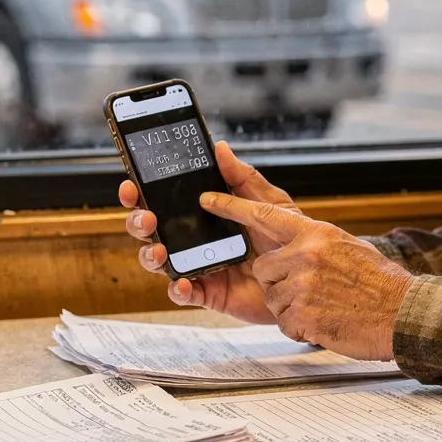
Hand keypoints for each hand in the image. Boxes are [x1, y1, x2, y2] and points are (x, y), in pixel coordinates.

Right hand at [118, 141, 294, 322]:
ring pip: (158, 261)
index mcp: (203, 213)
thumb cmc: (287, 237)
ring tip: (160, 250)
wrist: (308, 276)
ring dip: (150, 255)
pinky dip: (177, 289)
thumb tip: (220, 148)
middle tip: (147, 218)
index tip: (132, 186)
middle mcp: (194, 239)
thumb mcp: (268, 202)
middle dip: (138, 222)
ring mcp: (198, 265)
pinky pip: (183, 292)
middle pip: (150, 230)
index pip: (163, 200)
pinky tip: (183, 282)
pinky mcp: (208, 292)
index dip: (141, 193)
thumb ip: (243, 178)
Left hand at [199, 190, 414, 360]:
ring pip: (272, 297)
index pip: (265, 213)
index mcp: (316, 233)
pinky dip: (301, 326)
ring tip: (325, 306)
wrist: (403, 314)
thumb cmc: (380, 284)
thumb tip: (293, 246)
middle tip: (311, 290)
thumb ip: (316, 244)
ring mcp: (302, 285)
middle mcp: (305, 255)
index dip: (233, 206)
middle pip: (264, 268)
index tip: (208, 198)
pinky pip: (284, 321)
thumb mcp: (347, 248)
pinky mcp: (301, 314)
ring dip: (292, 307)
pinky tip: (325, 321)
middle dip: (277, 282)